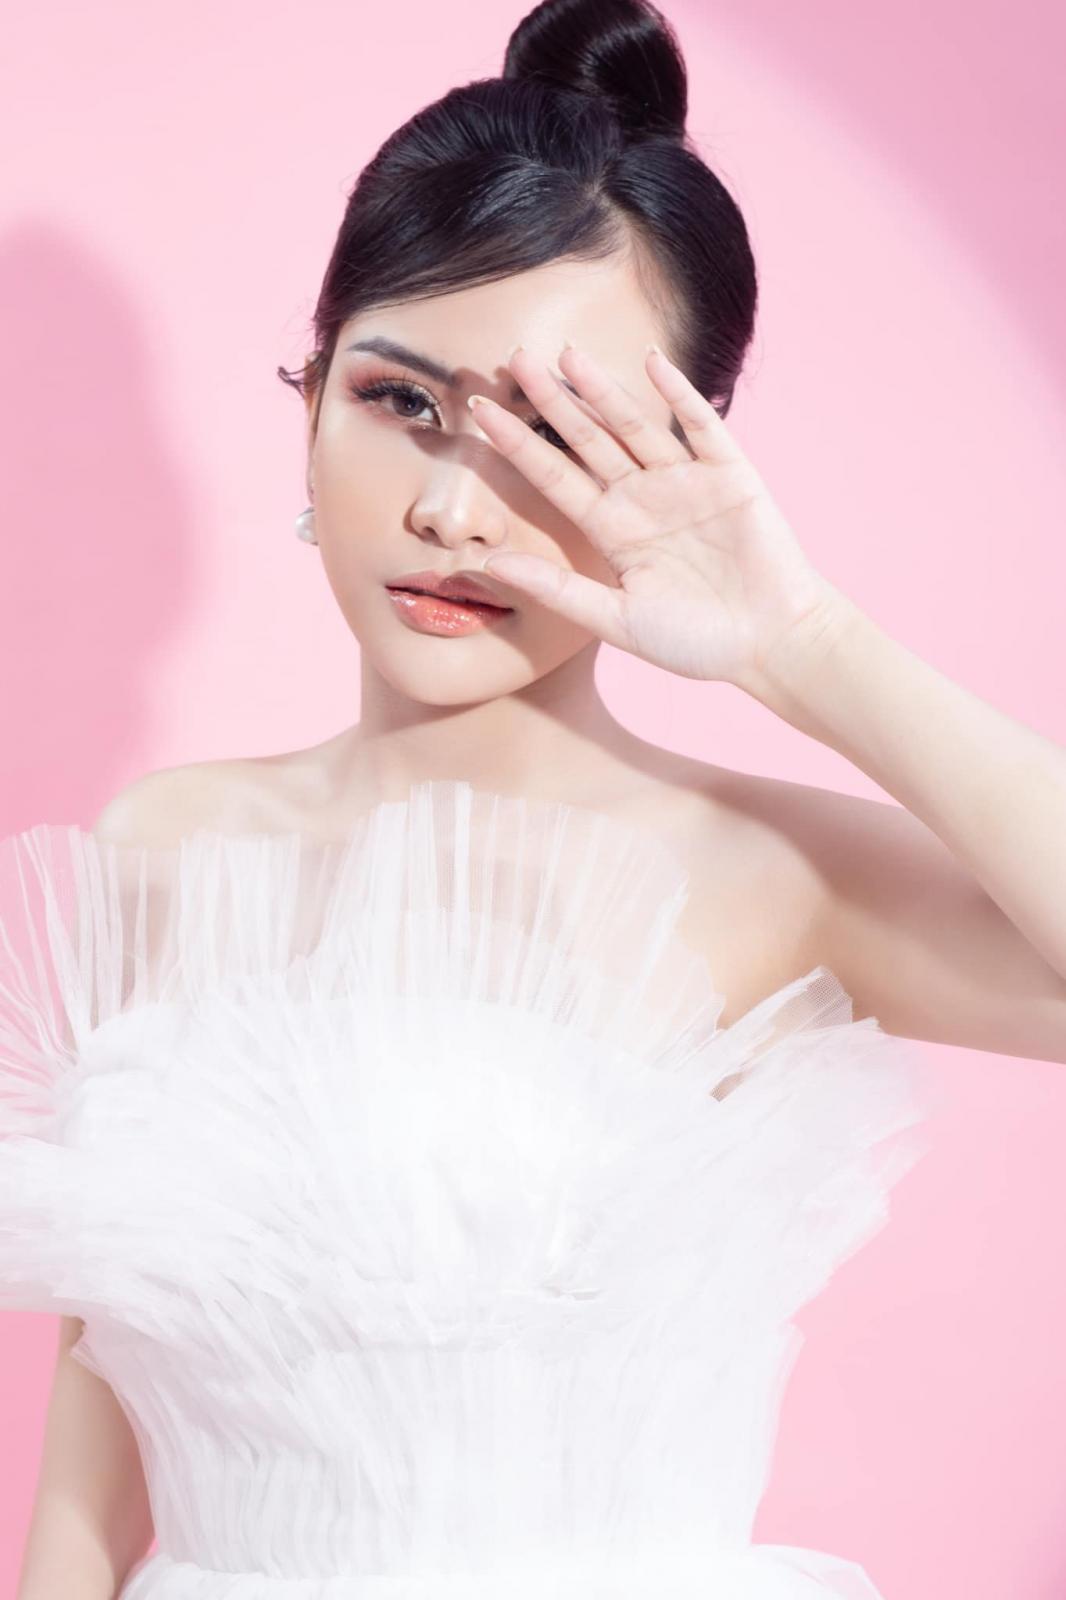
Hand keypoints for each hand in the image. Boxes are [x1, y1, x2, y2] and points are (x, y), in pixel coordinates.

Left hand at [471, 342, 848, 686]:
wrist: (771, 646)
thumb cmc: (695, 643)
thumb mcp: (616, 620)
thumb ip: (556, 590)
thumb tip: (489, 565)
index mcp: (612, 531)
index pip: (554, 478)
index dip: (517, 446)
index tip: (477, 413)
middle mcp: (643, 498)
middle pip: (588, 440)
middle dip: (552, 401)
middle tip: (515, 357)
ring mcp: (686, 482)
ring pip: (635, 425)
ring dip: (603, 389)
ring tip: (568, 354)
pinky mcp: (730, 474)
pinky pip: (701, 425)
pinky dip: (678, 393)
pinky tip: (651, 361)